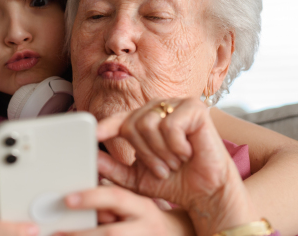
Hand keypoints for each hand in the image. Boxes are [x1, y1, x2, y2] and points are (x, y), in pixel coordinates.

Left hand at [52, 185, 190, 235]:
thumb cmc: (145, 219)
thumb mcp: (132, 204)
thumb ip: (108, 202)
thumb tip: (76, 200)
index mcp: (143, 208)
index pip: (117, 198)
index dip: (92, 197)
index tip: (67, 199)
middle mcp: (145, 228)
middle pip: (112, 234)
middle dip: (82, 235)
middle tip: (57, 233)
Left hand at [97, 97, 258, 234]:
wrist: (206, 192)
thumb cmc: (174, 182)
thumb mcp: (136, 178)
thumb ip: (112, 168)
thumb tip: (90, 158)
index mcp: (145, 120)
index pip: (120, 120)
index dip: (106, 127)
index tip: (93, 134)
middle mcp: (159, 109)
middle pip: (132, 124)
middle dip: (144, 153)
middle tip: (162, 168)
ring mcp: (177, 105)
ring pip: (148, 124)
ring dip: (161, 152)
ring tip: (174, 162)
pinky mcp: (195, 108)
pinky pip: (170, 125)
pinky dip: (176, 146)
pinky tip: (187, 152)